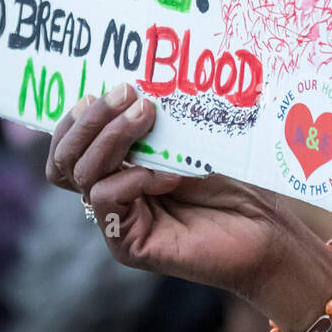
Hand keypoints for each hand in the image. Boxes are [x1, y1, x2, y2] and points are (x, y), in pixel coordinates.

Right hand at [46, 83, 331, 331]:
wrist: (267, 231)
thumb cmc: (237, 185)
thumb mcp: (191, 143)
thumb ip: (157, 125)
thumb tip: (132, 87)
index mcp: (120, 172)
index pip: (71, 146)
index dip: (75, 118)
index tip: (107, 88)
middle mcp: (112, 197)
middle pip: (64, 159)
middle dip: (89, 120)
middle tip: (125, 92)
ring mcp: (118, 222)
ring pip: (81, 175)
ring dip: (111, 138)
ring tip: (147, 114)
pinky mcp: (128, 245)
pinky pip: (104, 198)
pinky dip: (132, 178)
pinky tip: (169, 174)